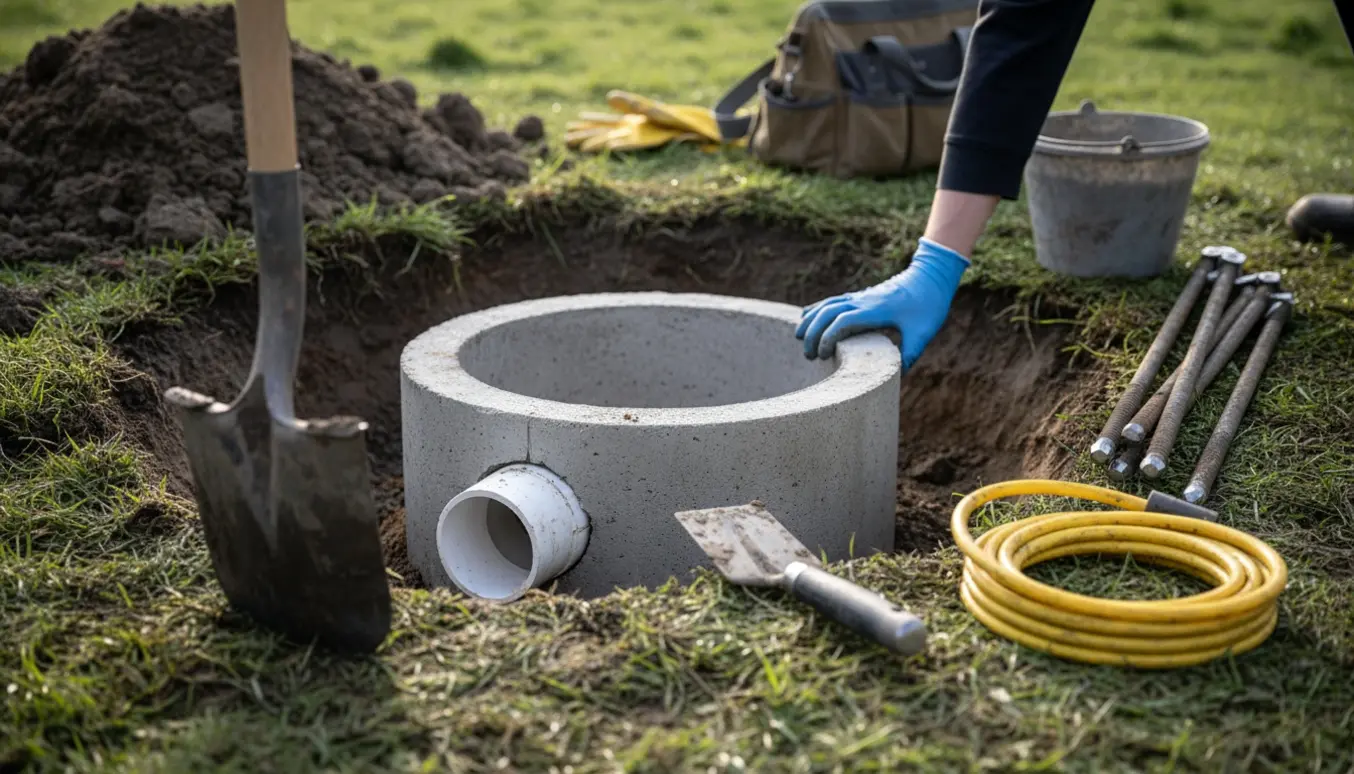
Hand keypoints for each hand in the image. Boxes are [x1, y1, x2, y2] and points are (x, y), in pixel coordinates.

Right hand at [795, 237, 968, 369]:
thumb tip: (899, 375)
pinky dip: (816, 308)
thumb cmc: (929, 305)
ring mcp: (860, 296)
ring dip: (810, 320)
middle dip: (812, 333)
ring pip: (826, 304)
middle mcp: (863, 301)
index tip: (822, 356)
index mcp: (875, 310)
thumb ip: (910, 353)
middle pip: (827, 313)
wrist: (930, 277)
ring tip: (798, 338)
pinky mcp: (860, 296)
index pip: (841, 322)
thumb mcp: (923, 332)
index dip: (827, 338)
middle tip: (807, 355)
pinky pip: (832, 300)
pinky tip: (806, 316)